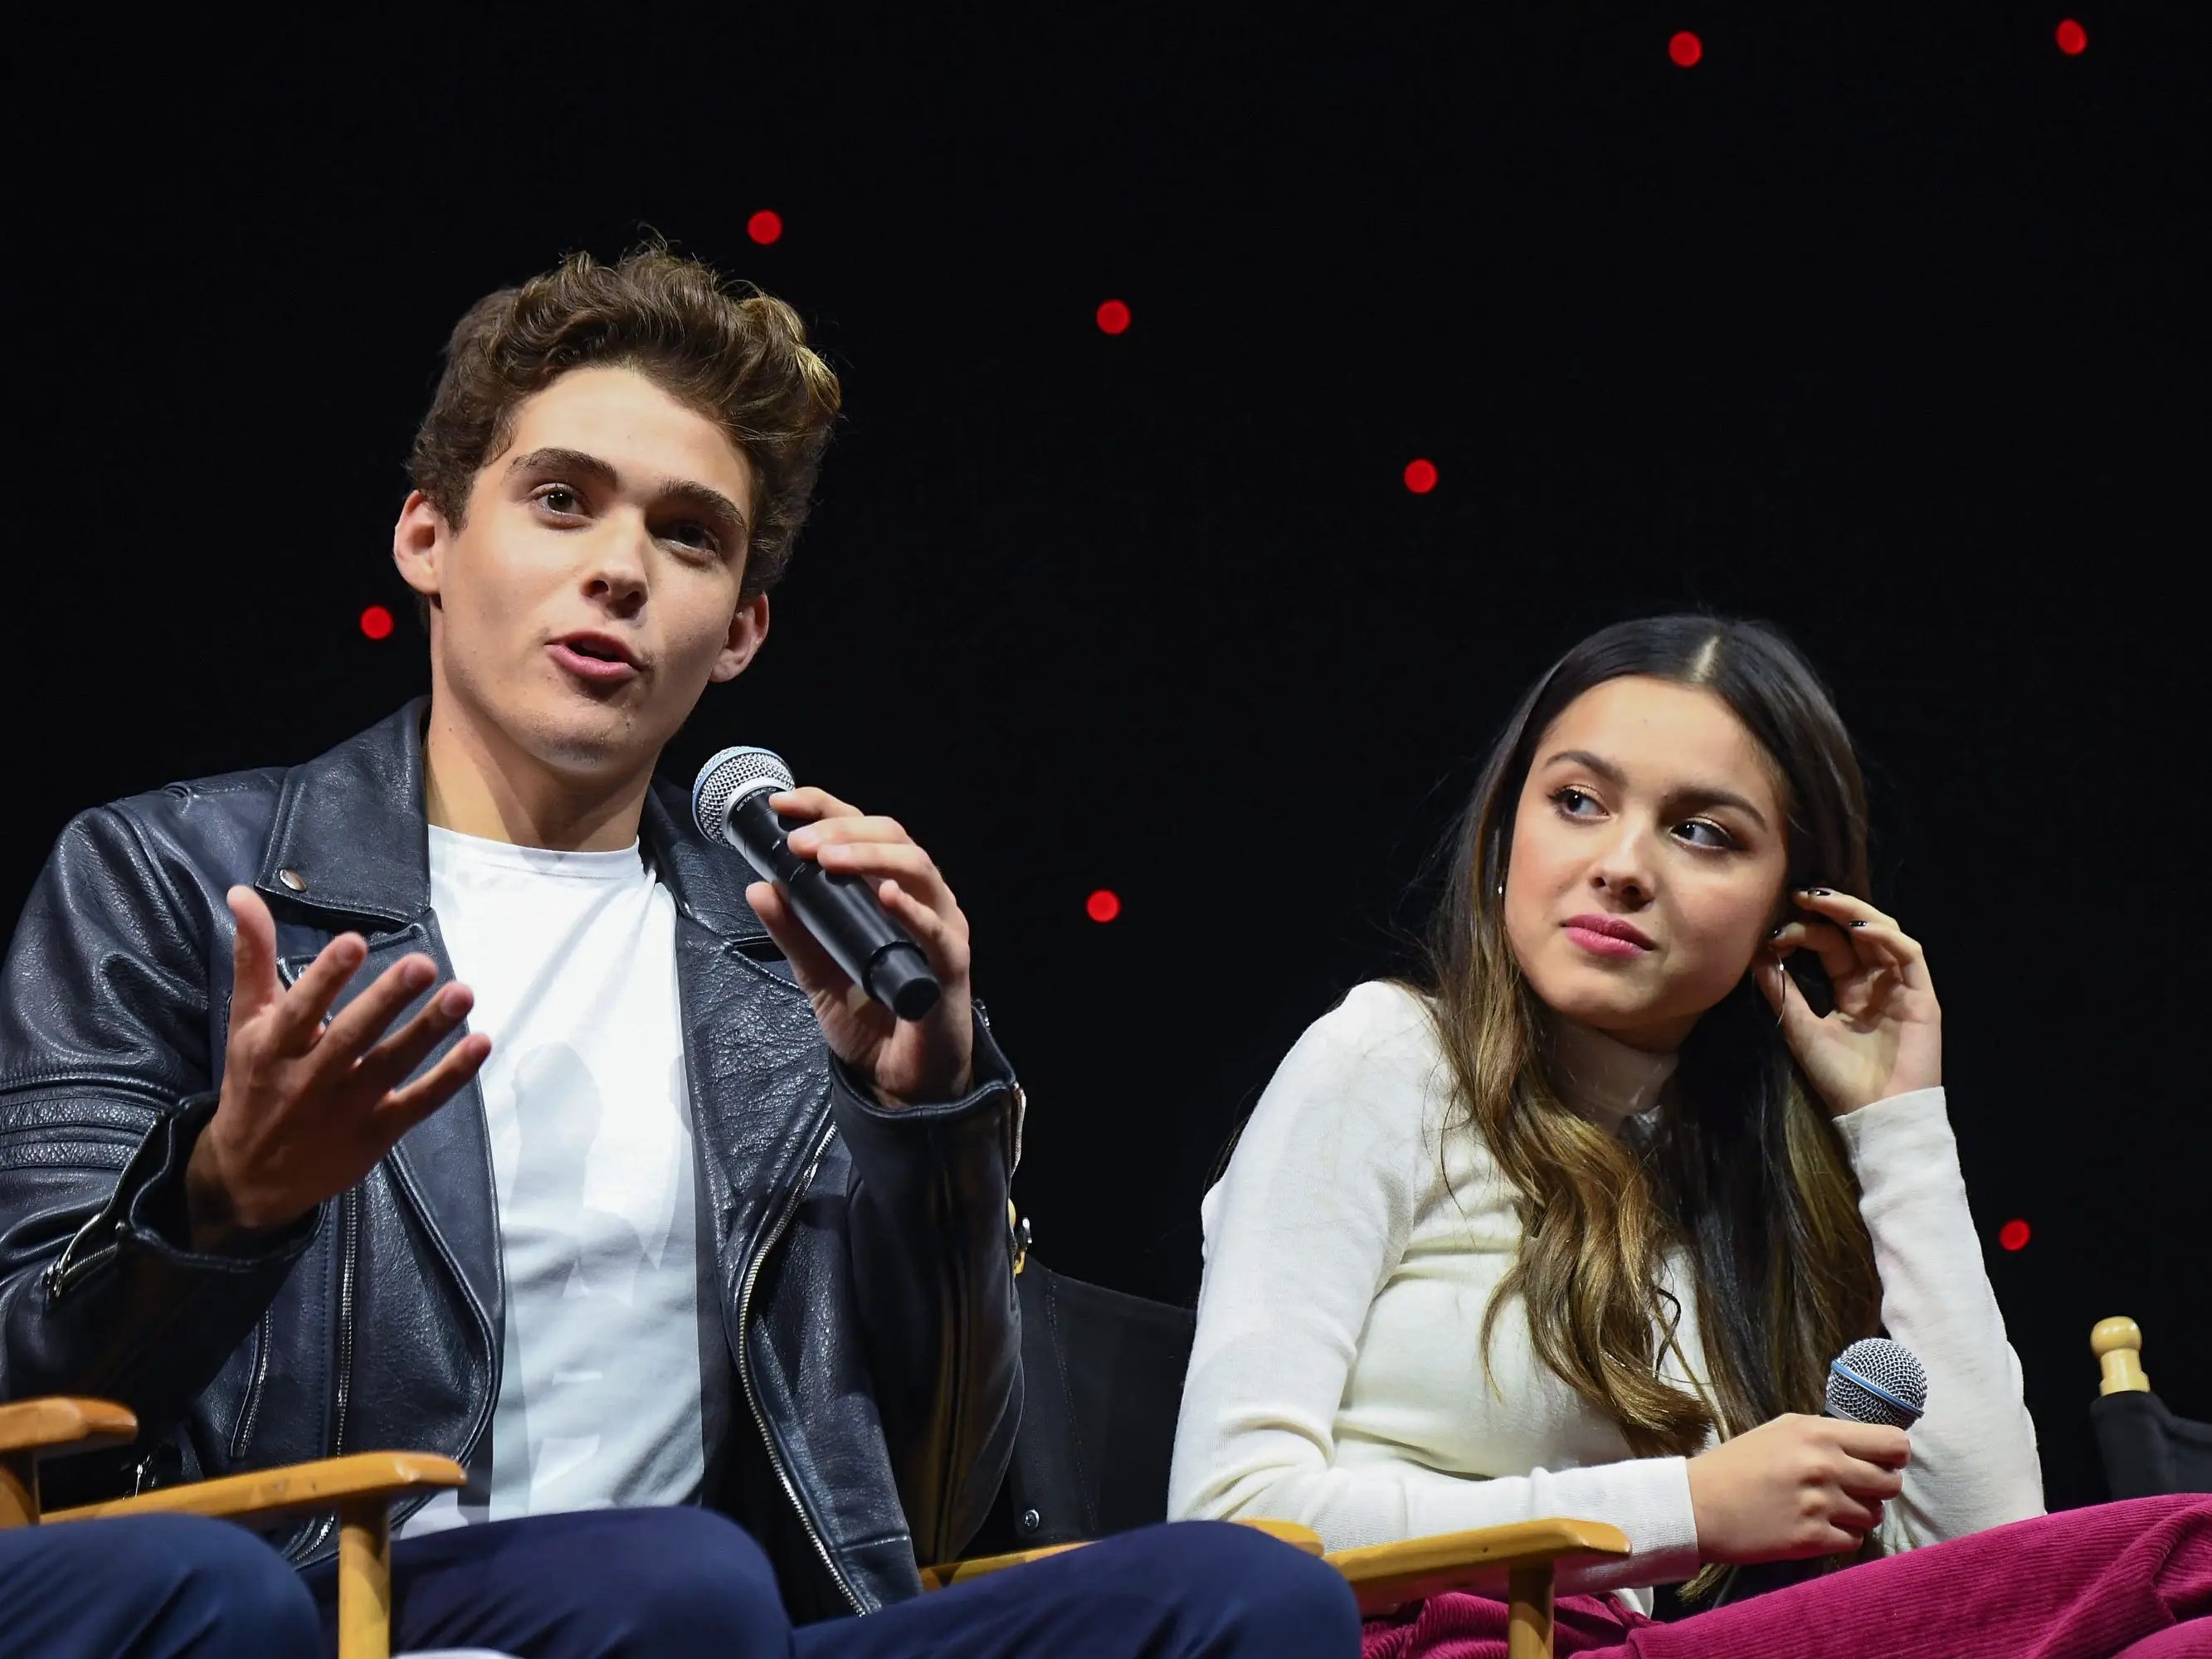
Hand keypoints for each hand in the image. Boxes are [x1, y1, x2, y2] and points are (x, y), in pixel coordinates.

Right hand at [184, 887, 490, 1248]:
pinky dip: (452, 1076)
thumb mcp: (247, 1023)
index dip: (325, 977)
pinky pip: (421, 1102)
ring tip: (464, 994)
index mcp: (274, 1046)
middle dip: (387, 1001)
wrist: (250, 1179)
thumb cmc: (255, 1083)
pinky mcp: (379, 1132)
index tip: (354, 942)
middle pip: (352, 1036)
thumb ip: (253, 958)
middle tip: (423, 965)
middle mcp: (309, 1078)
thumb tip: (245, 894)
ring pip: (392, 1065)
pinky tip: (481, 1043)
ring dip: (429, 1030)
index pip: (300, 1008)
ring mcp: (348, 1108)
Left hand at [747, 788, 973, 1108]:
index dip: (825, 807)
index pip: (862, 830)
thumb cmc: (869, 1018)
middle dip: (843, 828)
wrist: (901, 1079)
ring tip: (828, 859)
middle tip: (801, 842)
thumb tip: (758, 886)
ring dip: (871, 856)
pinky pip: (939, 931)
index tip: (782, 804)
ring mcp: (940, 927)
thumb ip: (792, 931)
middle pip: (893, 836)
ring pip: (918, 868)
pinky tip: (887, 896)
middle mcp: (918, 897)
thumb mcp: (816, 970)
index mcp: (886, 889)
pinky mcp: (953, 966)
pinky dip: (914, 911)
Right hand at [1687, 1412, 1908, 1563]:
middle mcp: (1826, 1466)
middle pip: (1892, 1483)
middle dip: (1877, 1487)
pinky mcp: (1813, 1539)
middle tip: (1853, 1488)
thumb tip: (1869, 1448)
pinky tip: (1816, 1527)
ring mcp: (1821, 1505)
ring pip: (1875, 1515)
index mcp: (1819, 1433)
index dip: (1893, 1455)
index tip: (1879, 1462)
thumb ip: (1827, 1435)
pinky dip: (1841, 1536)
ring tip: (1827, 1508)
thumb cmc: (1738, 1463)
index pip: (1894, 1443)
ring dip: (1858, 1514)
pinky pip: (1855, 1541)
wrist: (1699, 1504)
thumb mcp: (1782, 1430)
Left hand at [1759, 888, 1942, 1116]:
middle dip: (1829, 911)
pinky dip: (1886, 937)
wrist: (1875, 1115)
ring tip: (1824, 901)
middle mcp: (1876, 984)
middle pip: (1855, 934)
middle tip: (1799, 895)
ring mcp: (1901, 988)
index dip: (1805, 931)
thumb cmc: (1839, 1079)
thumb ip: (1782, 991)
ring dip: (1855, 914)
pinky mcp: (1923, 997)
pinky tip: (1859, 929)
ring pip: (1884, 934)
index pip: (1829, 947)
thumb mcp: (1800, 1028)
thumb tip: (1757, 953)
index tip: (1775, 928)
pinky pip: (1910, 956)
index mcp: (1849, 991)